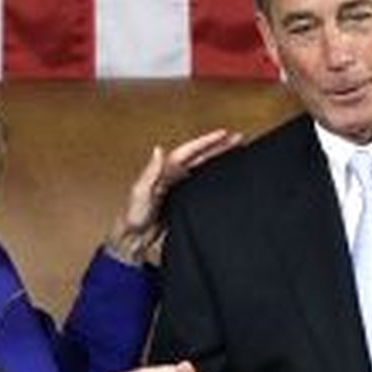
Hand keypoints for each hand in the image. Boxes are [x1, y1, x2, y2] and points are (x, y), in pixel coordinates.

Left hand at [106, 129, 241, 263]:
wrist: (134, 237)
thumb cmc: (133, 215)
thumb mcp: (140, 192)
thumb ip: (150, 171)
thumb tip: (158, 150)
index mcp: (164, 170)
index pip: (189, 151)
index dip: (206, 141)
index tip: (223, 134)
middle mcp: (172, 174)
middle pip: (200, 156)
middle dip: (218, 147)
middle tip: (238, 139)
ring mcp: (178, 185)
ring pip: (203, 167)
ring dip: (218, 158)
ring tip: (236, 152)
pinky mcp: (182, 198)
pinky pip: (201, 182)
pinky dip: (213, 175)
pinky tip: (224, 175)